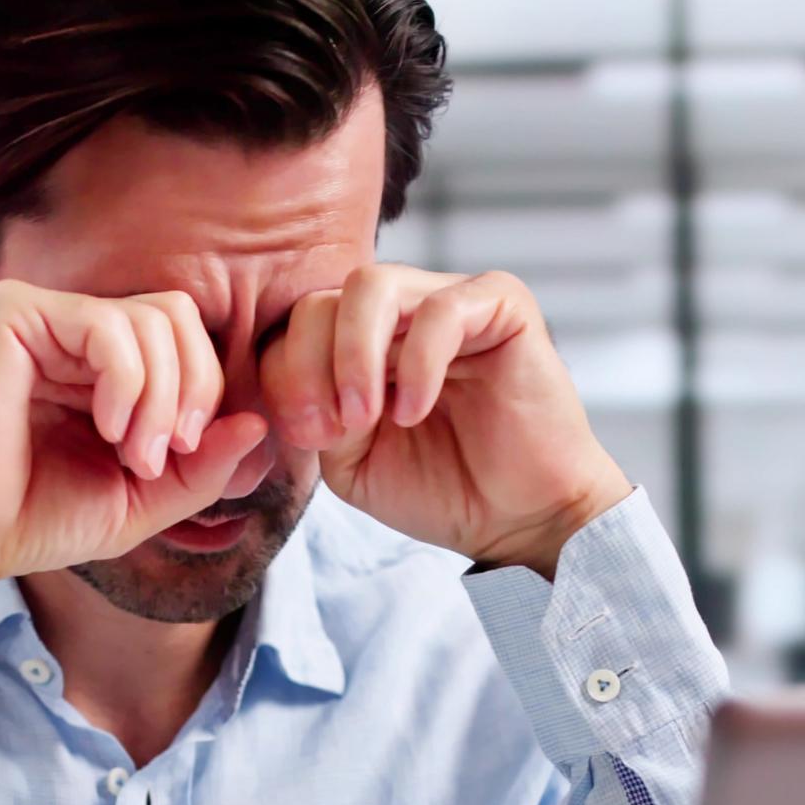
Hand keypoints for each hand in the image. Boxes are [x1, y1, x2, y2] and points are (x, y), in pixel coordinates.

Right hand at [0, 281, 269, 613]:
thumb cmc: (30, 520)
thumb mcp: (140, 501)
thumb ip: (201, 467)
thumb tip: (256, 424)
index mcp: (94, 364)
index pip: (182, 339)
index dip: (204, 393)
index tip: (184, 458)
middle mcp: (67, 329)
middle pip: (179, 316)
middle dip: (194, 390)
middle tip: (165, 456)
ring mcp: (40, 314)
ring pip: (155, 319)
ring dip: (162, 398)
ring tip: (133, 455)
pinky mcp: (14, 312)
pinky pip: (110, 325)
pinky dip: (128, 384)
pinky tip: (107, 429)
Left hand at [263, 265, 631, 574]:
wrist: (520, 520)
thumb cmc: (442, 490)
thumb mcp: (351, 462)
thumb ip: (313, 413)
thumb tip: (286, 374)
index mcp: (363, 342)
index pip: (297, 325)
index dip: (285, 376)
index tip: (308, 437)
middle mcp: (402, 311)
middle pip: (323, 298)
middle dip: (310, 365)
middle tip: (335, 428)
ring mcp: (451, 301)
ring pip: (371, 285)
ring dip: (353, 355)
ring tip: (366, 417)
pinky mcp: (502, 306)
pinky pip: (439, 309)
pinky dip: (418, 362)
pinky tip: (415, 411)